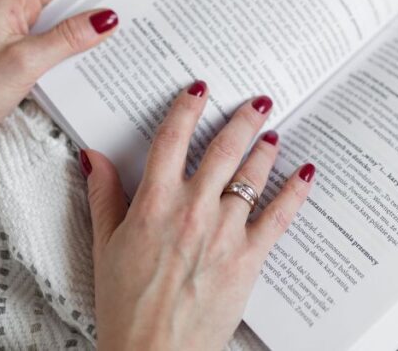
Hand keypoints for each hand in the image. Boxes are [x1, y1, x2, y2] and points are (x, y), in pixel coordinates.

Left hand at [0, 0, 118, 157]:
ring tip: (106, 52)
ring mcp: (11, 38)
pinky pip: (48, 49)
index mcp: (7, 3)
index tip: (115, 4)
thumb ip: (67, 38)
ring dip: (78, 40)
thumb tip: (105, 18)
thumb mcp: (26, 62)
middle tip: (119, 31)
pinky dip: (65, 57)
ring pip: (56, 28)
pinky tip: (81, 70)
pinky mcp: (13, 59)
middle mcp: (9, 15)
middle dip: (88, 16)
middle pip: (60, 4)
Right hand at [82, 83, 314, 350]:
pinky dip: (294, 191)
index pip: (172, 139)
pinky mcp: (249, 256)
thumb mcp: (105, 246)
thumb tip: (93, 158)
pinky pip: (279, 215)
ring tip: (272, 133)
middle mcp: (193, 209)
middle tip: (256, 102)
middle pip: (222, 148)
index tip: (198, 90)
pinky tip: (304, 174)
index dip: (187, 108)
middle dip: (242, 119)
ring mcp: (225, 231)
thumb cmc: (127, 307)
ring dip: (265, 149)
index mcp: (154, 203)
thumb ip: (104, 195)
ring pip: (251, 175)